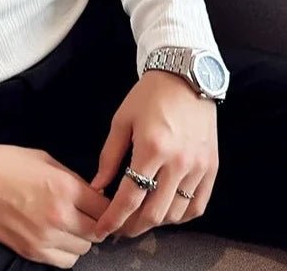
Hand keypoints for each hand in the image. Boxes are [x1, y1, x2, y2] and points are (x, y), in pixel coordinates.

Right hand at [0, 143, 109, 268]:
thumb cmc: (7, 162)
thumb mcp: (45, 160)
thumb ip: (72, 179)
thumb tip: (93, 195)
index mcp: (64, 187)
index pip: (104, 207)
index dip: (106, 205)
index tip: (101, 203)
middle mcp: (60, 215)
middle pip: (97, 231)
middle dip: (95, 222)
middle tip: (86, 214)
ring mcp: (45, 237)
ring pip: (83, 249)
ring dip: (81, 238)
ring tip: (69, 225)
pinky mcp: (31, 251)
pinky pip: (65, 262)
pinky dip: (66, 252)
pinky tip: (57, 237)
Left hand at [90, 70, 218, 239]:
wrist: (185, 78)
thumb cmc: (148, 97)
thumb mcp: (121, 121)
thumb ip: (109, 156)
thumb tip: (97, 185)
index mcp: (151, 148)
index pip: (130, 197)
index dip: (113, 218)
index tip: (101, 230)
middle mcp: (178, 162)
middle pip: (153, 212)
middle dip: (131, 227)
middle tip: (117, 229)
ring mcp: (198, 168)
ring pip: (175, 214)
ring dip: (154, 223)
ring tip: (137, 219)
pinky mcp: (212, 169)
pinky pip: (197, 206)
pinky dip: (179, 216)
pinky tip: (164, 212)